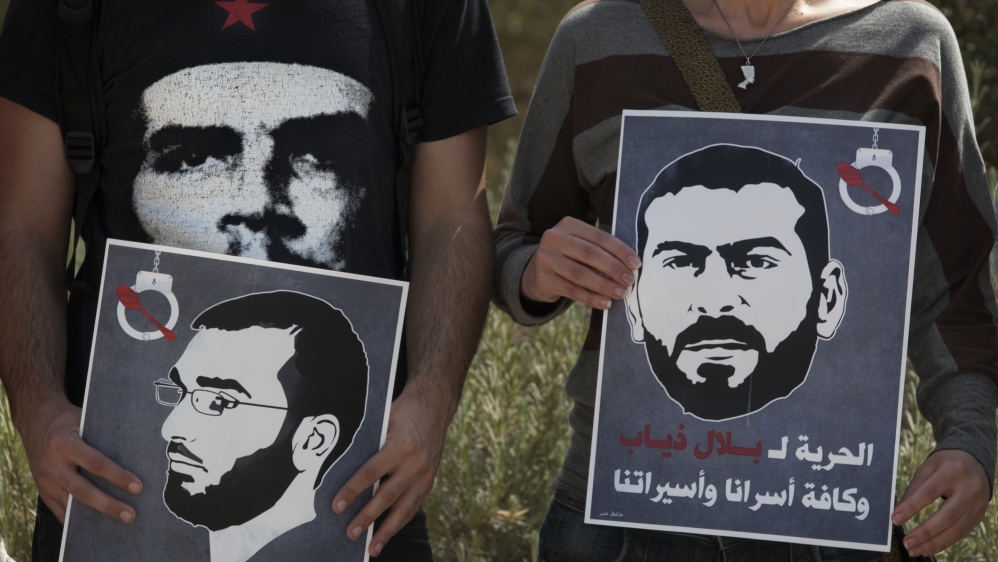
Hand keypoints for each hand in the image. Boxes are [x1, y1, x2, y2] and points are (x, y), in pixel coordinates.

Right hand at [21, 400, 142, 524]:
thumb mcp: (85, 421)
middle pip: (83, 490)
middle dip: (109, 504)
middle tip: (131, 515)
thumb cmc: (70, 421)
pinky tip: (93, 525)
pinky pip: (59, 509)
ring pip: (72, 503)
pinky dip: (76, 519)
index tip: (138, 487)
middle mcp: (52, 463)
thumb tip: (134, 456)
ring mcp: (45, 479)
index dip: (118, 476)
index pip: (96, 463)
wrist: (37, 421)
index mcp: (64, 443)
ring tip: (119, 521)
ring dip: (96, 515)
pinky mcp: (42, 489)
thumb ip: (103, 438)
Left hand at [332, 391, 444, 556]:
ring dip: (386, 530)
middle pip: (386, 496)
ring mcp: (425, 475)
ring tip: (371, 548)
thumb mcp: (384, 421)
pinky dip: (399, 523)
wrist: (435, 408)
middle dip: (367, 517)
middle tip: (350, 533)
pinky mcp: (429, 482)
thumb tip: (342, 467)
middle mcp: (414, 463)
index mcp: (400, 445)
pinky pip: (413, 507)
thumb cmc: (403, 413)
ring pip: (404, 509)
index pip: (371, 473)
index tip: (337, 506)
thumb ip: (369, 444)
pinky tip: (387, 536)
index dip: (352, 491)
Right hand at [521, 217, 640, 310]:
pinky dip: (591, 298)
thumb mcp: (581, 245)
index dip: (620, 251)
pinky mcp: (544, 279)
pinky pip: (572, 290)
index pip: (599, 237)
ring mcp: (546, 258)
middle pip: (590, 254)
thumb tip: (631, 266)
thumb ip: (601, 250)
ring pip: (580, 274)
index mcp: (568, 225)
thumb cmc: (570, 257)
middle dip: (613, 269)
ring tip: (621, 293)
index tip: (636, 264)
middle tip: (630, 281)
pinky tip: (605, 303)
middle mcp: (554, 238)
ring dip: (604, 285)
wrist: (538, 272)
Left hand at [892, 449, 989, 556]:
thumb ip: (913, 489)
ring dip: (933, 543)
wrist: (974, 462)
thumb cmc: (945, 464)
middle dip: (925, 532)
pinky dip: (944, 543)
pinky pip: (960, 533)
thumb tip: (897, 512)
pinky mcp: (979, 515)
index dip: (912, 507)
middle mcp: (970, 489)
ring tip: (914, 550)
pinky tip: (928, 548)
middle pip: (947, 515)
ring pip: (956, 529)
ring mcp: (978, 504)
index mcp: (953, 471)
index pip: (930, 492)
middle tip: (907, 543)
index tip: (895, 519)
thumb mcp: (927, 468)